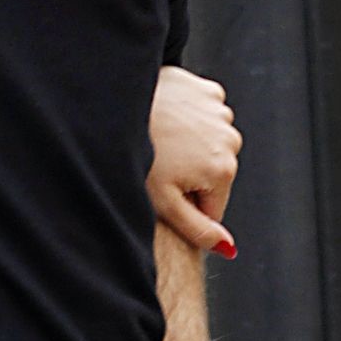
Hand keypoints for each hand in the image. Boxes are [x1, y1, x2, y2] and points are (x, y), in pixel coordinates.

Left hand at [148, 66, 240, 257]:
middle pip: (213, 173)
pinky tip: (165, 118)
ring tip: (159, 140)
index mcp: (224, 170)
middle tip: (158, 163)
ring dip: (189, 145)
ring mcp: (221, 112)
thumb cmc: (131, 156)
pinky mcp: (208, 90)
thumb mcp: (163, 203)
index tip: (162, 189)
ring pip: (210, 143)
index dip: (184, 204)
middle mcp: (231, 140)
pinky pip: (204, 114)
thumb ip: (199, 230)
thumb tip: (229, 249)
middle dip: (189, 174)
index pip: (213, 207)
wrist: (110, 107)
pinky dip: (188, 117)